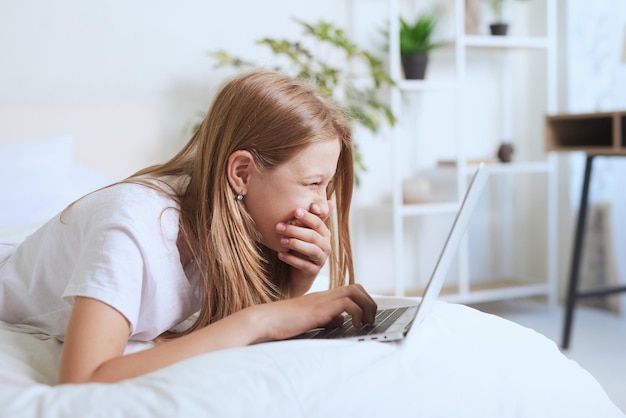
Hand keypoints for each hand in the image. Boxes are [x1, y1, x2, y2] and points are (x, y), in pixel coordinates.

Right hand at [250, 284, 376, 340]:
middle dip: (370, 302)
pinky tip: (353, 325)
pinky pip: (346, 303)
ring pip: (355, 291)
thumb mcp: (310, 320)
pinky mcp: (319, 309)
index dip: (363, 301)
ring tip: (366, 323)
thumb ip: (326, 319)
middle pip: (357, 287)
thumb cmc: (282, 322)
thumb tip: (341, 320)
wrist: (265, 319)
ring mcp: (322, 300)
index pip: (350, 290)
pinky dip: (356, 313)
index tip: (366, 316)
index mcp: (322, 297)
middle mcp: (324, 295)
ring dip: (367, 307)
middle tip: (370, 319)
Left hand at [276, 201, 333, 296]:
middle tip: (279, 226)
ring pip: (311, 250)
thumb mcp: (303, 233)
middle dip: (295, 230)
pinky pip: (304, 265)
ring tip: (281, 241)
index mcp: (325, 234)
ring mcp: (321, 259)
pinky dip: (292, 259)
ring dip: (295, 244)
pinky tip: (280, 254)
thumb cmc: (301, 248)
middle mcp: (326, 246)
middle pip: (313, 236)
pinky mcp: (314, 272)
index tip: (295, 211)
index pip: (318, 223)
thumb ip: (305, 219)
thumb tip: (311, 201)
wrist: (300, 273)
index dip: (307, 217)